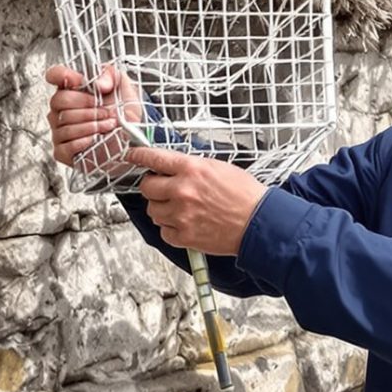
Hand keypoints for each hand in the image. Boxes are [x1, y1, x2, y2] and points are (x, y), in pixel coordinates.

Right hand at [45, 63, 143, 169]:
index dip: (62, 75)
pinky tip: (96, 138)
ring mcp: (59, 130)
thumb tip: (98, 83)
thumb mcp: (122, 86)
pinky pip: (66, 145)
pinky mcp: (63, 151)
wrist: (133, 138)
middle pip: (60, 100)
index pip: (55, 75)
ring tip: (108, 125)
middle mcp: (62, 109)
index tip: (78, 81)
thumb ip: (110, 75)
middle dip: (87, 106)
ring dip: (92, 125)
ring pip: (65, 124)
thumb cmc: (124, 113)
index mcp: (73, 89)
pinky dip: (85, 141)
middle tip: (105, 111)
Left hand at [129, 143, 267, 255]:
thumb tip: (172, 167)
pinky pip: (163, 231)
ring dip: (161, 208)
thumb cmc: (245, 195)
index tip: (133, 155)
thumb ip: (191, 166)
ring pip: (153, 210)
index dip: (139, 155)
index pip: (153, 158)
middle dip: (152, 186)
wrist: (259, 222)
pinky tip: (185, 223)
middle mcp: (182, 191)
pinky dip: (170, 228)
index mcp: (192, 169)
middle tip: (162, 188)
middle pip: (146, 187)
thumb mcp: (218, 167)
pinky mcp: (184, 236)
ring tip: (180, 208)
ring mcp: (181, 215)